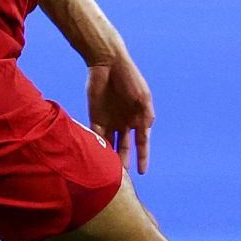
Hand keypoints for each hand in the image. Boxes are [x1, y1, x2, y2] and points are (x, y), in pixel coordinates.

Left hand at [86, 54, 152, 173]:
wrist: (108, 63)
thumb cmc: (130, 79)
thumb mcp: (143, 98)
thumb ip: (146, 117)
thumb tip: (146, 134)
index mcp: (138, 118)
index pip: (141, 143)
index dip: (142, 157)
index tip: (142, 172)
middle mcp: (124, 122)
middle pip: (123, 147)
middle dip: (122, 161)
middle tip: (121, 177)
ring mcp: (109, 120)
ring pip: (109, 144)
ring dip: (108, 157)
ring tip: (107, 171)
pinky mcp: (95, 116)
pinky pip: (95, 134)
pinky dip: (96, 145)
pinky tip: (96, 157)